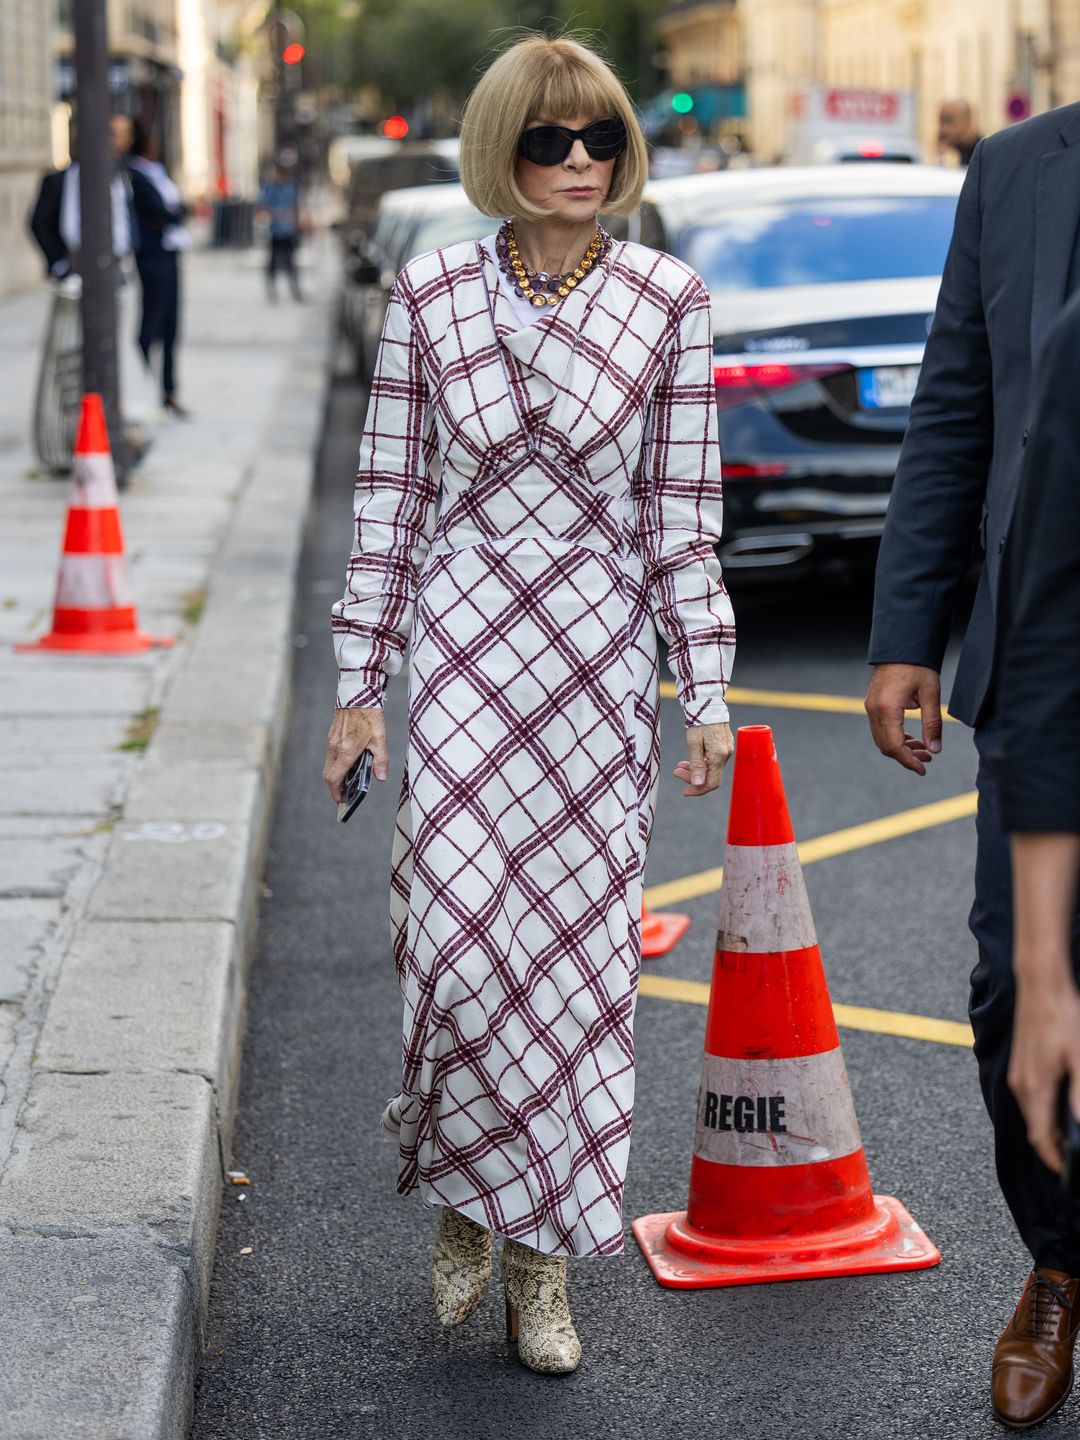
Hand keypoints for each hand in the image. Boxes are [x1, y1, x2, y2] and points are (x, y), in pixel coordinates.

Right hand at [322, 706, 387, 802]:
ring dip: (336, 775)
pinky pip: (330, 755)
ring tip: (350, 779)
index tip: (342, 800)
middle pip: (328, 775)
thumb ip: (380, 760)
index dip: (336, 793)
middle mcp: (335, 748)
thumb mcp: (380, 739)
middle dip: (335, 787)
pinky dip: (336, 763)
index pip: (334, 779)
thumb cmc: (370, 716)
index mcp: (346, 751)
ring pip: (328, 765)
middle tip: (346, 793)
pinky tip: (348, 762)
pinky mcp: (331, 735)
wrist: (358, 693)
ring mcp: (331, 741)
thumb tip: (381, 778)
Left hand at [674, 723, 733, 796]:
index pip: (712, 783)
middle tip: (676, 772)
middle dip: (692, 778)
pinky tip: (690, 759)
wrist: (707, 703)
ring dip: (695, 769)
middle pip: (710, 776)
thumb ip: (696, 765)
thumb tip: (698, 784)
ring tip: (679, 765)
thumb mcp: (693, 743)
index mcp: (719, 755)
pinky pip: (713, 760)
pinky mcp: (724, 745)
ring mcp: (726, 750)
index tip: (684, 792)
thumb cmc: (699, 721)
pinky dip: (701, 762)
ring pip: (711, 768)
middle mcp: (726, 754)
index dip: (698, 790)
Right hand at [865, 663, 941, 775]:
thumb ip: (932, 724)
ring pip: (881, 739)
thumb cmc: (917, 666)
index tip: (923, 769)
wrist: (901, 645)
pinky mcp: (872, 704)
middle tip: (928, 760)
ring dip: (900, 749)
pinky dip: (894, 738)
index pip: (894, 745)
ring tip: (923, 750)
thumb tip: (935, 750)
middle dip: (906, 757)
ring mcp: (870, 707)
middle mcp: (874, 710)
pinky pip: (880, 729)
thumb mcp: (930, 695)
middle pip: (885, 746)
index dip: (908, 761)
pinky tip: (912, 738)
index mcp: (887, 708)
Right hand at [1008, 967, 1079, 1172]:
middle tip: (1076, 1156)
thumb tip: (1079, 1127)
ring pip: (1034, 1113)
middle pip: (1036, 1128)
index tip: (1070, 1173)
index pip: (1041, 1139)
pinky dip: (1046, 1110)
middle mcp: (1021, 1084)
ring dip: (1050, 1128)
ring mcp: (1019, 1073)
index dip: (1057, 1161)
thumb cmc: (1062, 1017)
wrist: (1040, 984)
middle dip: (1055, 1147)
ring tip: (1072, 1135)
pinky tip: (1063, 1104)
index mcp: (1035, 1088)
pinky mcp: (1022, 1063)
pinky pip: (1032, 1097)